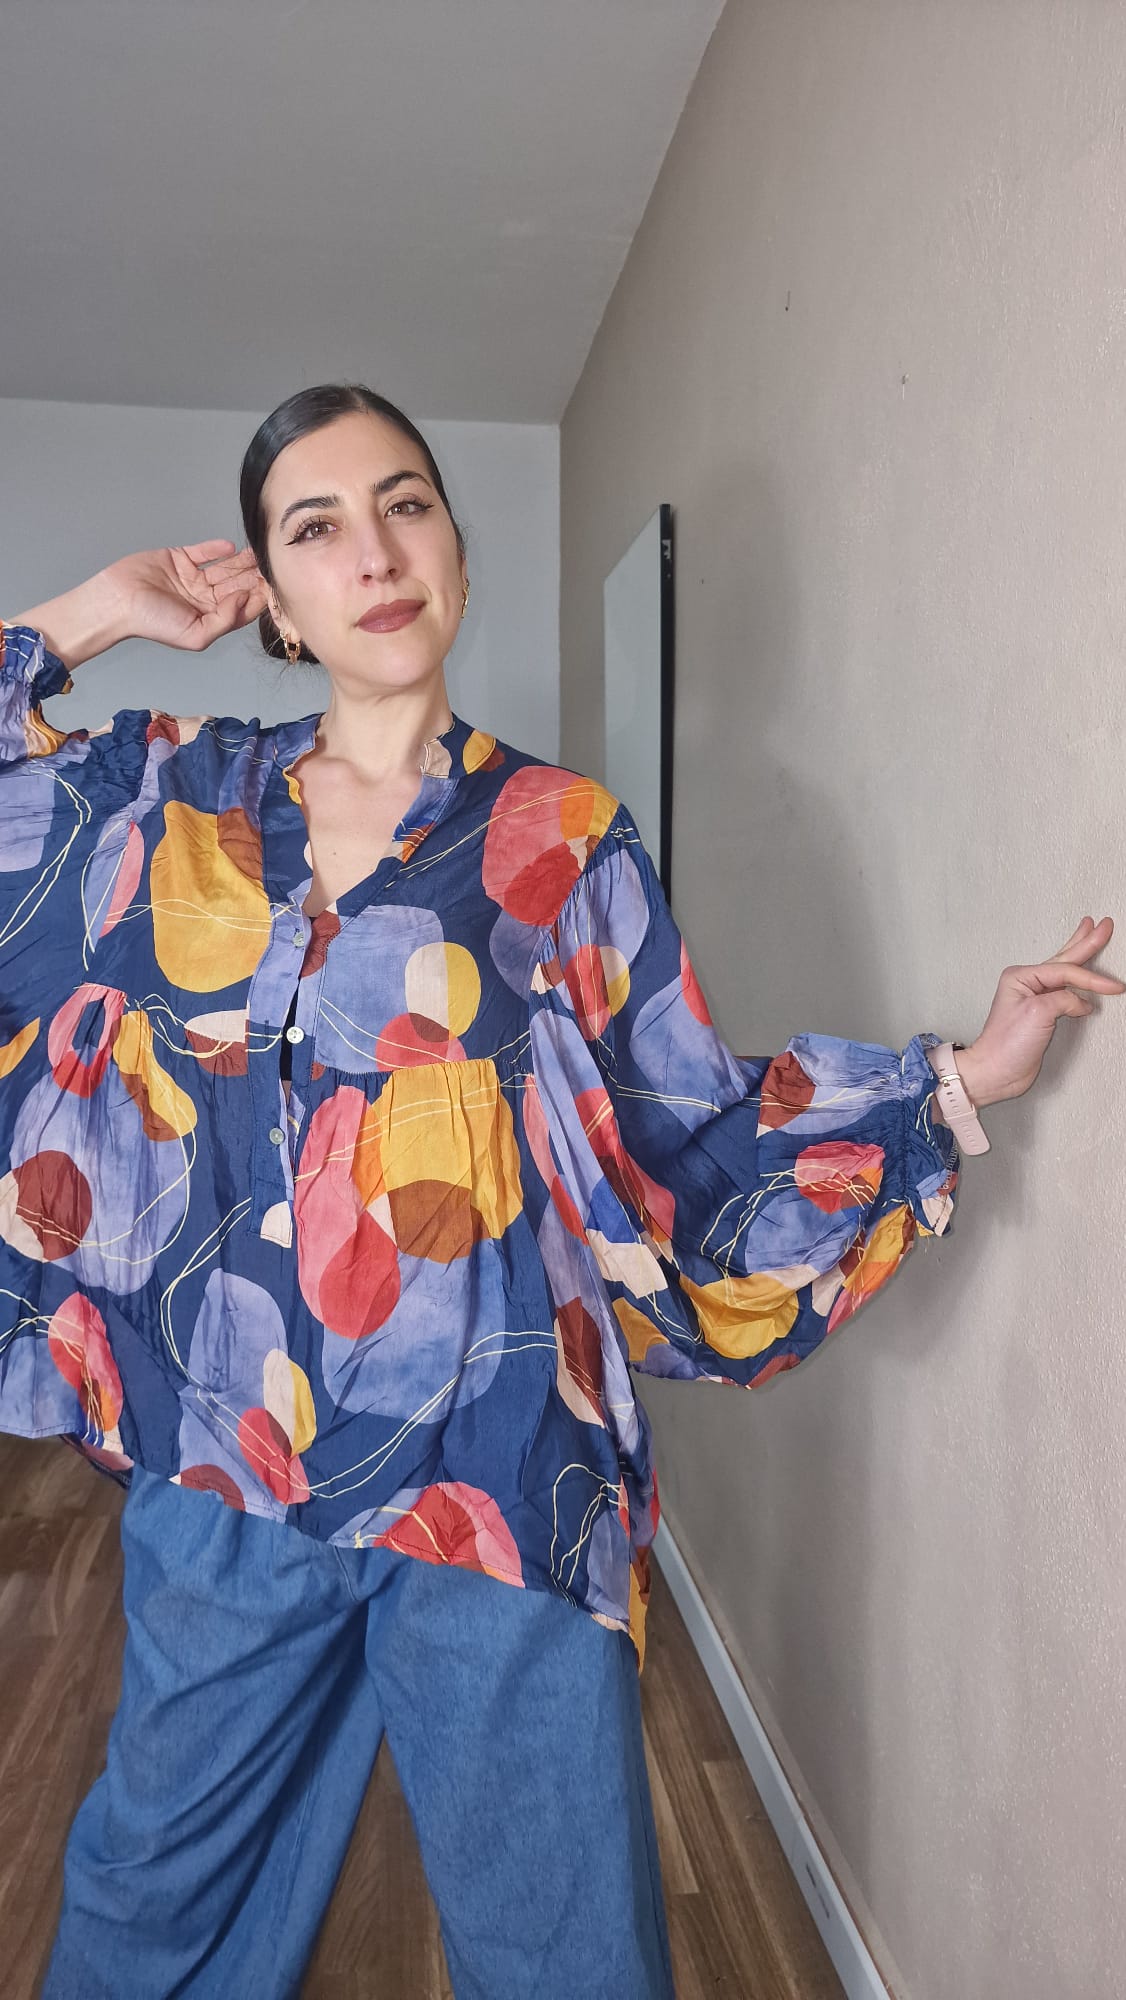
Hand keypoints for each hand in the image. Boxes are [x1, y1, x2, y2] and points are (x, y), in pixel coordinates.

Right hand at [101, 541, 269, 651]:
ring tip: (257, 554)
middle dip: (253, 578)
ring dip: (241, 562)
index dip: (258, 599)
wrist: (118, 601)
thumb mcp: (195, 634)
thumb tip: (244, 600)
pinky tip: (231, 547)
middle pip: (236, 586)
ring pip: (224, 568)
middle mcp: (203, 599)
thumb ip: (224, 620)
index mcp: (209, 618)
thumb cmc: (152, 622)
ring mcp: (192, 578)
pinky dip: (217, 549)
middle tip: (271, 566)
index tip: (273, 588)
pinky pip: (203, 552)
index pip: (241, 609)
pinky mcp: (180, 558)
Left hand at [955, 917, 1124, 1107]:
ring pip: (1064, 969)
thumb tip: (1082, 1002)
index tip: (1114, 987)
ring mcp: (1034, 997)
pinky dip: (1078, 978)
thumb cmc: (1005, 1045)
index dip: (1092, 979)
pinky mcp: (1041, 1013)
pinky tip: (1083, 972)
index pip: (1065, 971)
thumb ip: (1063, 1000)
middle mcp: (1027, 983)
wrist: (996, 1071)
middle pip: (1064, 958)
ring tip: (1090, 933)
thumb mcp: (1037, 1014)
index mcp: (1021, 977)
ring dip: (1080, 951)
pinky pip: (1065, 988)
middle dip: (1085, 942)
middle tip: (1103, 925)